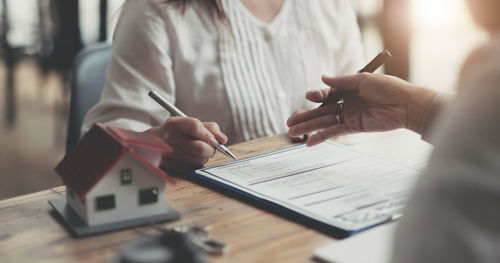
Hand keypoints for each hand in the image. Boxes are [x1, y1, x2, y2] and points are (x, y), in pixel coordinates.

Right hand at [146, 117, 227, 170]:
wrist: (151, 144)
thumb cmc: (175, 133)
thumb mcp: (188, 123)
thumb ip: (208, 127)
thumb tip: (223, 139)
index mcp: (174, 125)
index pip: (195, 127)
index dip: (209, 134)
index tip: (217, 140)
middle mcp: (170, 139)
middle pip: (200, 147)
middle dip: (211, 149)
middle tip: (212, 146)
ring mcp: (170, 154)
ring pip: (199, 160)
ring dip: (205, 157)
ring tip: (199, 151)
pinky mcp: (171, 167)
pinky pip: (193, 167)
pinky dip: (197, 163)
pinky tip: (191, 157)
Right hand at [287, 73, 436, 145]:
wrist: (405, 104)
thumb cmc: (388, 88)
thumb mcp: (362, 79)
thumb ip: (341, 82)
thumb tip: (322, 78)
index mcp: (348, 89)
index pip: (326, 94)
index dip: (317, 96)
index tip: (309, 96)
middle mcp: (346, 103)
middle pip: (321, 110)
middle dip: (305, 116)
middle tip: (289, 122)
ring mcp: (349, 116)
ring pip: (324, 122)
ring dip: (309, 127)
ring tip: (292, 132)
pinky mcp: (354, 127)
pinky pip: (335, 132)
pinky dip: (322, 136)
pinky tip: (309, 142)